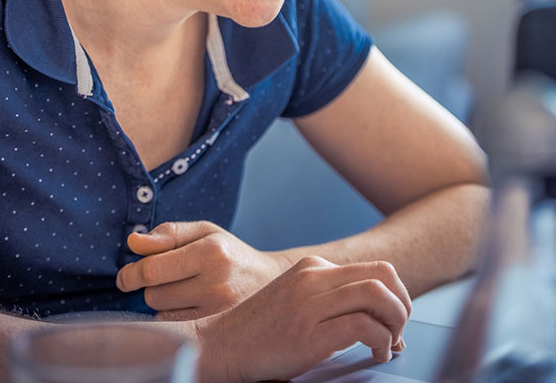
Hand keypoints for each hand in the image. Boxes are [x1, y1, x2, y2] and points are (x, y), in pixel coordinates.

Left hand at [116, 220, 290, 317]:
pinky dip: (175, 319)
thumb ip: (167, 233)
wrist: (270, 283)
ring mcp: (218, 314)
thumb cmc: (229, 253)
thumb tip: (132, 242)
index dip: (132, 273)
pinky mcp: (218, 334)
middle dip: (152, 286)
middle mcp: (217, 284)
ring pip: (161, 315)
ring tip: (187, 291)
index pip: (152, 269)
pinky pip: (174, 330)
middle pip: (153, 294)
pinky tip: (192, 308)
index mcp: (211, 251)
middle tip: (169, 278)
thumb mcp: (204, 232)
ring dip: (163, 303)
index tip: (126, 276)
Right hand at [196, 256, 410, 382]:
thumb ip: (330, 302)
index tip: (396, 322)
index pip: (375, 268)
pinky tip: (376, 354)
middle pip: (383, 275)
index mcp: (312, 268)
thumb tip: (378, 322)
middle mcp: (313, 278)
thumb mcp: (296, 303)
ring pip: (378, 294)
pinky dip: (381, 341)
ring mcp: (310, 303)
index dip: (397, 296)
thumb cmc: (258, 333)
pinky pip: (363, 325)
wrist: (219, 346)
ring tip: (389, 344)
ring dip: (396, 321)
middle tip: (399, 331)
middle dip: (403, 305)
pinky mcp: (309, 333)